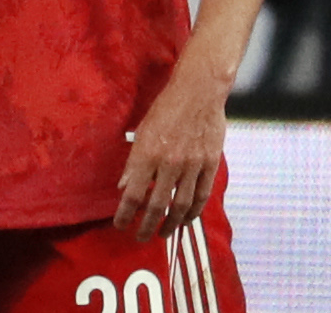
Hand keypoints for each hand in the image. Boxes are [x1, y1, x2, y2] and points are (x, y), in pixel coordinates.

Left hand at [113, 68, 225, 239]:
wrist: (198, 93)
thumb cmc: (165, 108)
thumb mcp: (141, 130)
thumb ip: (133, 161)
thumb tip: (124, 187)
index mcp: (148, 153)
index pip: (134, 193)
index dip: (125, 213)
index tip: (119, 225)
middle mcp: (170, 163)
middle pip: (157, 205)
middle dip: (146, 225)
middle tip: (139, 237)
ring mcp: (193, 165)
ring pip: (181, 205)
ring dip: (171, 223)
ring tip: (163, 234)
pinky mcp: (210, 164)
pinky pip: (202, 195)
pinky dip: (193, 212)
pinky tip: (185, 220)